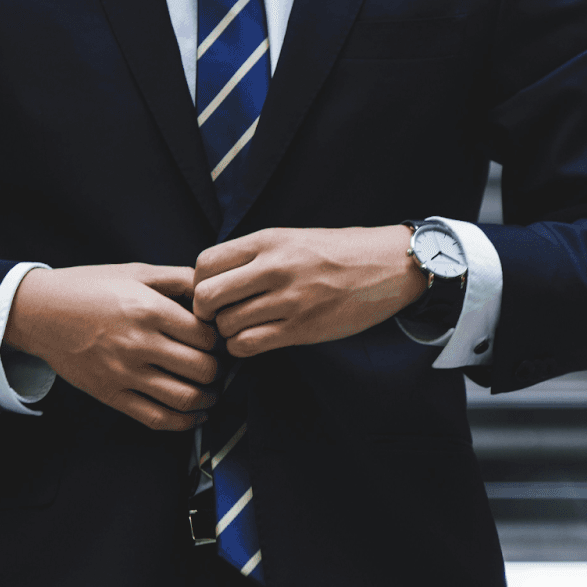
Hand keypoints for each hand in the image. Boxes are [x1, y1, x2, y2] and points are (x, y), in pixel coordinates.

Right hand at [3, 263, 220, 430]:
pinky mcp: (111, 394)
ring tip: (211, 391)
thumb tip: (212, 292)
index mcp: (149, 310)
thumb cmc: (89, 288)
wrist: (40, 312)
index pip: (206, 337)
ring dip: (208, 399)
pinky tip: (194, 415)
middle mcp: (139, 343)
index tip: (219, 341)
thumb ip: (178, 278)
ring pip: (185, 398)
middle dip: (219, 371)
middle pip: (202, 369)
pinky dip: (184, 423)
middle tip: (219, 366)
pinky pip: (156, 418)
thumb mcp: (136, 271)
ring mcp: (124, 373)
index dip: (221, 341)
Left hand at [193, 226, 427, 357]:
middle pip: (206, 296)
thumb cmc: (339, 252)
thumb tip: (214, 277)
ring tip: (242, 327)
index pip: (205, 263)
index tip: (212, 291)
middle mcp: (273, 268)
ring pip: (226, 325)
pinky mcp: (301, 328)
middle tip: (219, 315)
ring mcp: (288, 300)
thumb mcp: (292, 238)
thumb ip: (254, 255)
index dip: (198, 283)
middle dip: (205, 311)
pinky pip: (249, 345)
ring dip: (227, 332)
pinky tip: (255, 340)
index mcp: (267, 241)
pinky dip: (243, 348)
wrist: (388, 266)